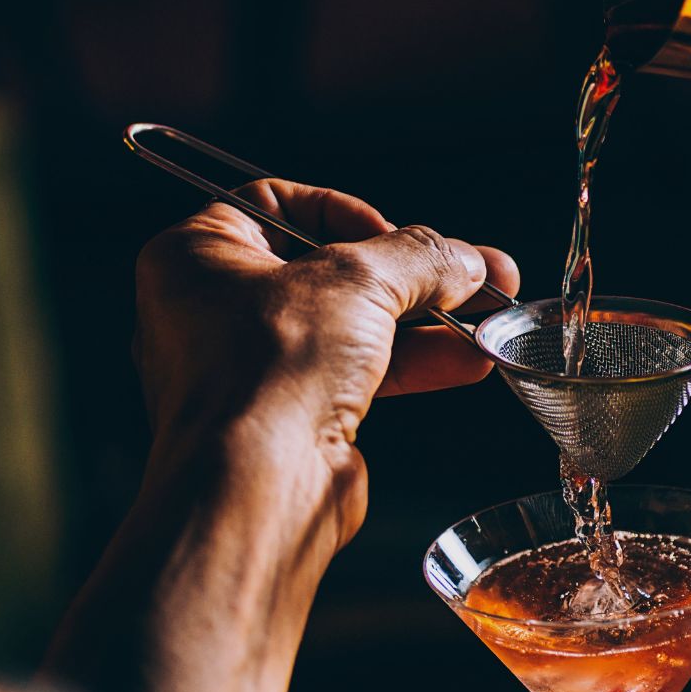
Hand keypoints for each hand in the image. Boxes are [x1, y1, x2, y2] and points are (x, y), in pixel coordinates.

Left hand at [49, 182, 518, 691]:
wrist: (258, 490)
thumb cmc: (269, 372)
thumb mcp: (358, 281)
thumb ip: (418, 257)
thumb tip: (464, 257)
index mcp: (198, 255)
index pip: (275, 201)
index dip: (344, 211)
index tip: (396, 235)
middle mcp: (214, 310)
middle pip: (329, 268)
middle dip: (412, 272)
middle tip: (475, 270)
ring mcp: (252, 370)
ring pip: (352, 326)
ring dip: (427, 320)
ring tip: (492, 312)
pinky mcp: (290, 419)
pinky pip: (358, 375)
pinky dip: (414, 365)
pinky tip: (469, 359)